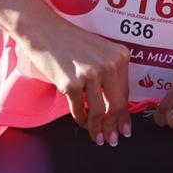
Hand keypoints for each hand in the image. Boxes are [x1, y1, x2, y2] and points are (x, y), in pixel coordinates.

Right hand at [14, 7, 130, 145]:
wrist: (46, 31)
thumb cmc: (72, 42)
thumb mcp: (100, 52)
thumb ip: (111, 73)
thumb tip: (116, 105)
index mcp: (121, 56)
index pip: (126, 92)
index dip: (125, 113)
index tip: (125, 128)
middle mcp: (110, 65)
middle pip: (117, 104)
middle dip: (115, 126)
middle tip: (113, 140)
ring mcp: (91, 74)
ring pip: (99, 111)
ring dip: (98, 128)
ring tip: (99, 139)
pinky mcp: (71, 83)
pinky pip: (79, 108)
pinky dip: (81, 119)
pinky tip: (81, 123)